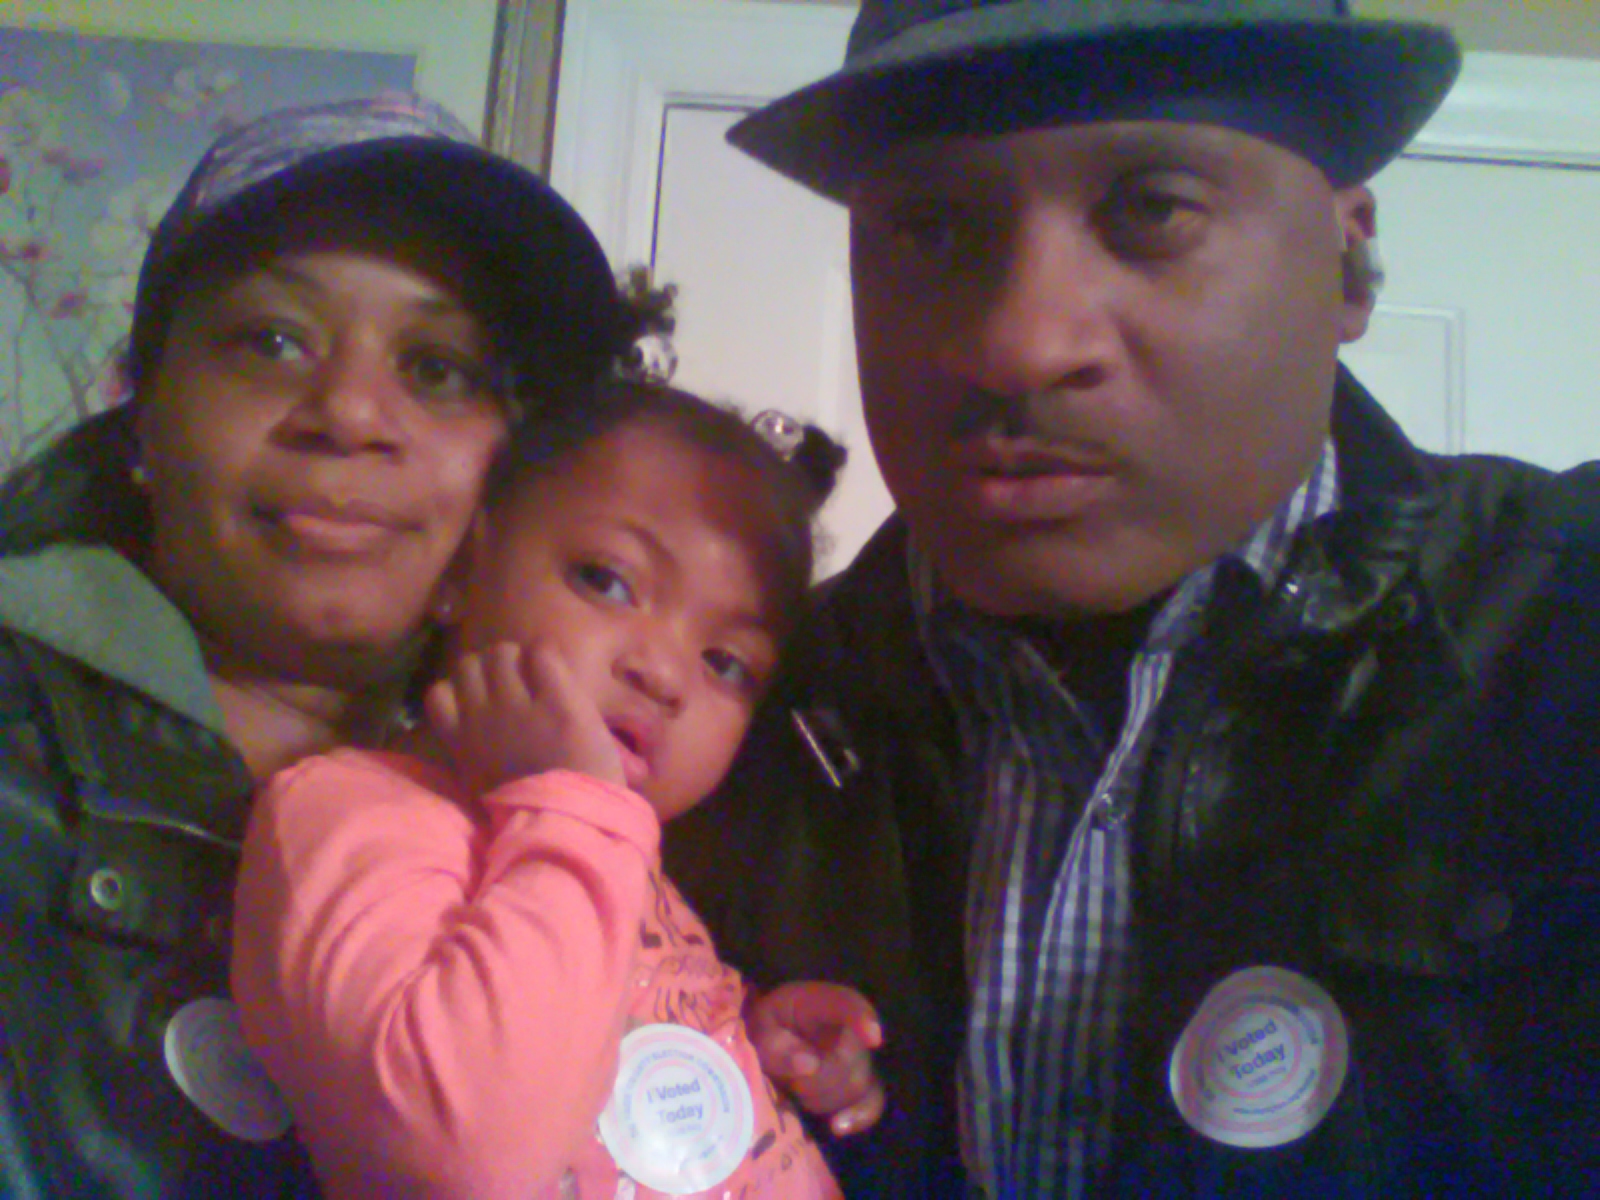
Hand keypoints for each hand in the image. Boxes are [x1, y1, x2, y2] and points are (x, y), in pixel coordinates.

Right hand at [425, 642, 624, 793]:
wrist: (571, 826)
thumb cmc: (529, 812)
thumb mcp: (481, 785)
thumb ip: (473, 749)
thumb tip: (475, 722)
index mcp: (462, 743)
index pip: (437, 693)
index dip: (460, 688)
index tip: (482, 697)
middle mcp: (482, 718)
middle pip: (469, 663)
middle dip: (491, 668)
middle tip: (517, 683)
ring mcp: (518, 708)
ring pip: (503, 652)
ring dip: (520, 659)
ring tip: (539, 678)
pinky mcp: (558, 702)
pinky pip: (542, 653)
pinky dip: (548, 658)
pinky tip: (558, 678)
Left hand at [747, 982, 885, 1136]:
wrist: (774, 1042)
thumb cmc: (767, 1030)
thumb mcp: (759, 1031)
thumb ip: (776, 1046)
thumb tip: (809, 1065)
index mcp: (819, 1003)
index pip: (846, 1004)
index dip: (862, 1018)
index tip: (873, 1038)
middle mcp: (848, 1027)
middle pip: (848, 1061)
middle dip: (814, 1080)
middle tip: (788, 1081)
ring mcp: (860, 1057)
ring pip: (854, 1086)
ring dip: (820, 1097)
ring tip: (797, 1088)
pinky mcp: (864, 1084)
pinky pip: (872, 1103)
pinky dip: (857, 1116)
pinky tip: (837, 1125)